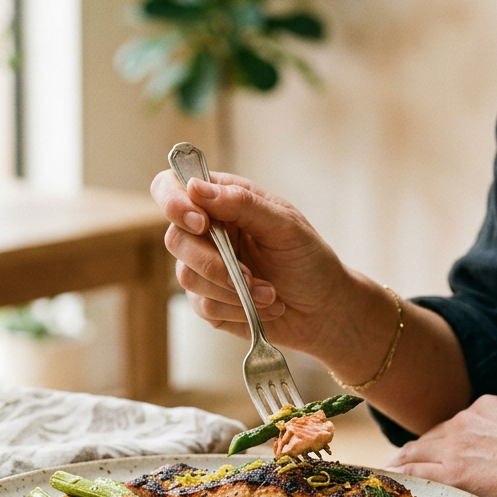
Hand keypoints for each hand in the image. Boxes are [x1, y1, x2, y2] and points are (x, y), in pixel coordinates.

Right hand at [149, 168, 350, 360]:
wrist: (324, 309)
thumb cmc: (308, 259)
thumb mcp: (284, 225)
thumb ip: (242, 204)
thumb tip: (196, 187)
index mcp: (221, 201)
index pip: (172, 187)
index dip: (174, 202)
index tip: (202, 223)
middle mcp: (206, 232)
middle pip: (175, 238)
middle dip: (212, 261)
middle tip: (247, 274)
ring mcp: (203, 268)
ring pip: (187, 276)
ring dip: (232, 289)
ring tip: (268, 293)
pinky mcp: (207, 301)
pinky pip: (203, 305)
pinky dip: (237, 308)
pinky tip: (264, 306)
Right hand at [385, 394, 496, 496]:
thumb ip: (452, 491)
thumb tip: (431, 483)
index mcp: (452, 474)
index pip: (406, 468)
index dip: (393, 474)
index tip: (385, 479)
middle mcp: (453, 442)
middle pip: (414, 447)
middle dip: (405, 458)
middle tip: (396, 468)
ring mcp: (470, 419)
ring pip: (438, 431)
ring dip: (434, 443)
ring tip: (436, 456)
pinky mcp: (488, 404)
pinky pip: (464, 416)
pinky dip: (463, 428)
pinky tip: (474, 440)